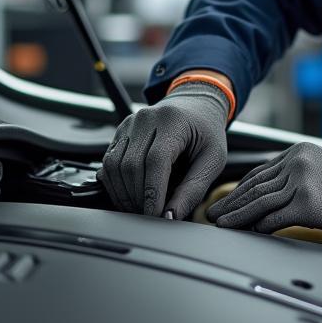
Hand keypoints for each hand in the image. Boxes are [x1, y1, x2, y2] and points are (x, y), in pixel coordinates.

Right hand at [100, 80, 229, 218]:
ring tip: (140, 208)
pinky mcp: (120, 132)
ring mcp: (130, 123)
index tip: (155, 215)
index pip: (156, 160)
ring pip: (114, 166)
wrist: (195, 106)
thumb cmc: (207, 133)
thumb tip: (170, 217)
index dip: (153, 192)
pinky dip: (115, 184)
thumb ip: (193, 189)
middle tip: (150, 216)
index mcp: (173, 121)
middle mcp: (147, 118)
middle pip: (131, 165)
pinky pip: (109, 162)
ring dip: (124, 194)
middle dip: (138, 197)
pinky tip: (130, 195)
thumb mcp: (213, 160)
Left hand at [206, 142, 321, 233]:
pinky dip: (257, 226)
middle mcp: (295, 163)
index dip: (240, 188)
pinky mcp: (306, 203)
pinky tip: (246, 232)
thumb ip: (299, 177)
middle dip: (231, 201)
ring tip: (220, 223)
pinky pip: (273, 217)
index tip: (226, 199)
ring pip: (258, 201)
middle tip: (213, 213)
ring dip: (236, 214)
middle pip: (254, 185)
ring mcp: (299, 182)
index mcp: (297, 153)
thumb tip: (277, 199)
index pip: (260, 172)